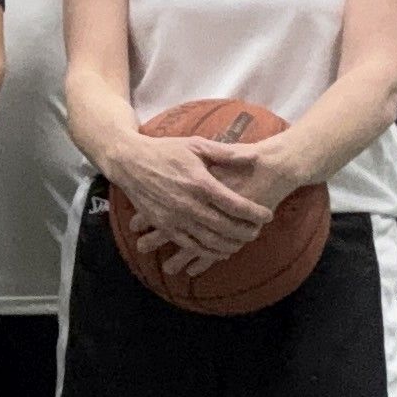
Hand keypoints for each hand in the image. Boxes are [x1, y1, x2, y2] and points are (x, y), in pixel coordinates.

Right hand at [103, 128, 273, 266]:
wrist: (130, 162)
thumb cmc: (165, 151)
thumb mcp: (196, 145)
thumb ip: (226, 153)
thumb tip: (255, 156)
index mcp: (200, 182)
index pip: (236, 204)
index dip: (255, 213)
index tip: (267, 215)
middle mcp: (189, 204)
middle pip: (226, 227)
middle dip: (246, 232)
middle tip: (258, 231)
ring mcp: (175, 218)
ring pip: (210, 240)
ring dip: (230, 245)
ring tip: (243, 242)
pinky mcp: (165, 227)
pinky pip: (190, 246)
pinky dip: (208, 252)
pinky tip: (220, 251)